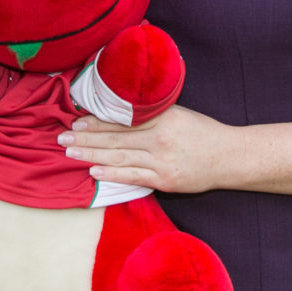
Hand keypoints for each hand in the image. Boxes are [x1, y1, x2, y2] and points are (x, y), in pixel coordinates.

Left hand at [59, 104, 239, 194]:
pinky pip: (133, 176)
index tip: (76, 120)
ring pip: (119, 156)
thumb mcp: (178, 113)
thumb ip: (151, 113)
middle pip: (115, 137)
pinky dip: (112, 173)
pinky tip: (93, 170)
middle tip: (62, 137)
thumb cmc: (202, 132)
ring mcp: (161, 161)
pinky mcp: (164, 180)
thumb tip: (119, 111)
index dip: (96, 120)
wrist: (229, 157)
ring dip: (91, 154)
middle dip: (86, 137)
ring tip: (70, 152)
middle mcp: (159, 138)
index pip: (122, 119)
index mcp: (162, 117)